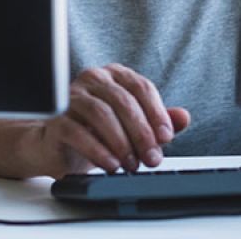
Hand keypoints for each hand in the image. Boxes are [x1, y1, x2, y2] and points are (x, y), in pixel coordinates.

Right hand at [34, 64, 190, 177]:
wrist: (58, 146)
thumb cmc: (98, 131)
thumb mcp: (133, 125)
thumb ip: (158, 120)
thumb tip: (184, 118)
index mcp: (115, 74)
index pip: (142, 87)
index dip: (157, 113)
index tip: (166, 138)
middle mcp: (94, 78)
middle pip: (124, 101)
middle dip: (142, 133)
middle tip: (152, 158)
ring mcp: (72, 96)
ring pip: (102, 113)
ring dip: (121, 142)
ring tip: (131, 164)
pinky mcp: (56, 118)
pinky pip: (78, 131)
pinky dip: (98, 150)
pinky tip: (111, 165)